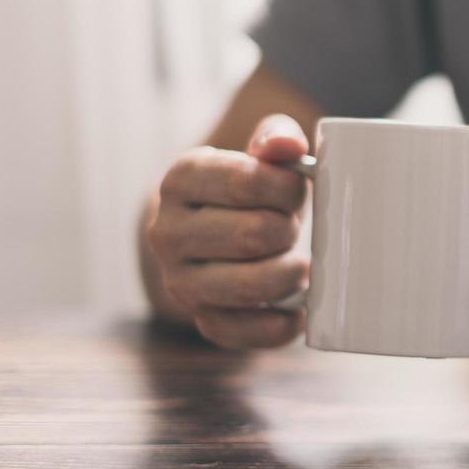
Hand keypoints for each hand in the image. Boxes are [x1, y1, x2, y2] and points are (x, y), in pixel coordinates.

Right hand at [144, 114, 311, 348]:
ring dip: (289, 276)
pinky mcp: (202, 319)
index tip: (297, 190)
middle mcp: (168, 232)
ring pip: (250, 286)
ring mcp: (180, 280)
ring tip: (300, 264)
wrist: (214, 229)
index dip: (287, 188)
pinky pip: (245, 331)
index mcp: (180, 180)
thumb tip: (285, 145)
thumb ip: (276, 137)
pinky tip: (300, 310)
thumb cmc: (249, 187)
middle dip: (286, 231)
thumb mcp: (259, 152)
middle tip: (291, 228)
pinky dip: (281, 325)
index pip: (246, 181)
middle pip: (252, 235)